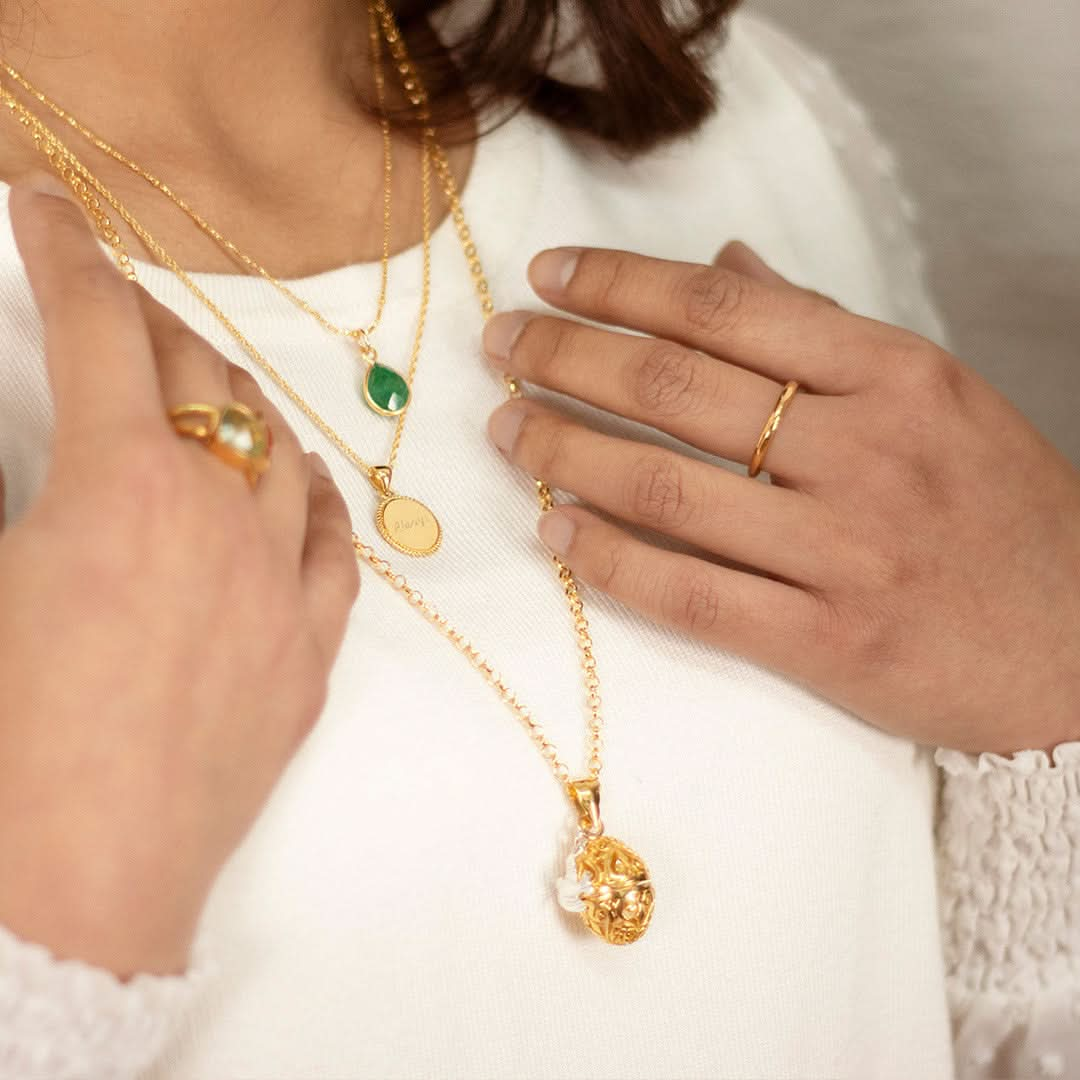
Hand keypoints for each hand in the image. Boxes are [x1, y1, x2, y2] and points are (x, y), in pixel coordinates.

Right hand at [0, 175, 358, 975]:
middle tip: (117, 304)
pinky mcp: (307, 658)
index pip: (98, 327)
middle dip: (152, 322)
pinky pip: (336, 550)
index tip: (49, 202)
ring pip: (280, 452)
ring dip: (238, 402)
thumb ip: (14, 494)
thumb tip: (46, 465)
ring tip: (207, 385)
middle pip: (199, 378)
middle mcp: (218, 520)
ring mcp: (277, 588)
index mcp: (117, 487)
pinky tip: (304, 485)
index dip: (67, 249)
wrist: (68, 897)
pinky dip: (316, 499)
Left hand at [483, 243, 1079, 754]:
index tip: (549, 276)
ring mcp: (844, 552)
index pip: (725, 309)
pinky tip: (553, 532)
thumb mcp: (938, 397)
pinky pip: (687, 593)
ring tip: (506, 428)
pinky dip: (606, 558)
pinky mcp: (825, 644)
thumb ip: (825, 331)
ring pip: (663, 487)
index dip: (620, 284)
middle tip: (501, 344)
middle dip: (566, 356)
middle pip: (675, 389)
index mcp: (899, 376)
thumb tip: (724, 267)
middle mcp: (869, 453)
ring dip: (562, 450)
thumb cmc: (1003, 514)